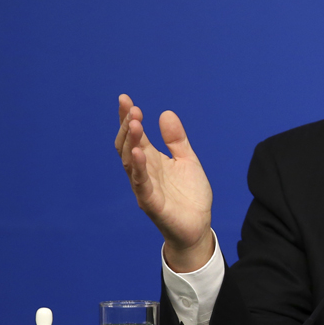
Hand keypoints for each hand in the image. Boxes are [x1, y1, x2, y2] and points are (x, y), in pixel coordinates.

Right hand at [115, 94, 213, 271]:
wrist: (198, 226)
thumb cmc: (189, 195)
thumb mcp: (187, 160)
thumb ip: (177, 139)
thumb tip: (166, 113)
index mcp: (152, 160)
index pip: (135, 135)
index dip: (128, 117)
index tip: (125, 98)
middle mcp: (144, 172)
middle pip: (128, 145)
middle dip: (128, 126)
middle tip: (131, 108)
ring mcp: (145, 187)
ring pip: (130, 163)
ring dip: (131, 142)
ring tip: (134, 124)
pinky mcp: (151, 203)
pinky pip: (141, 184)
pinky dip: (138, 168)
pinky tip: (138, 152)